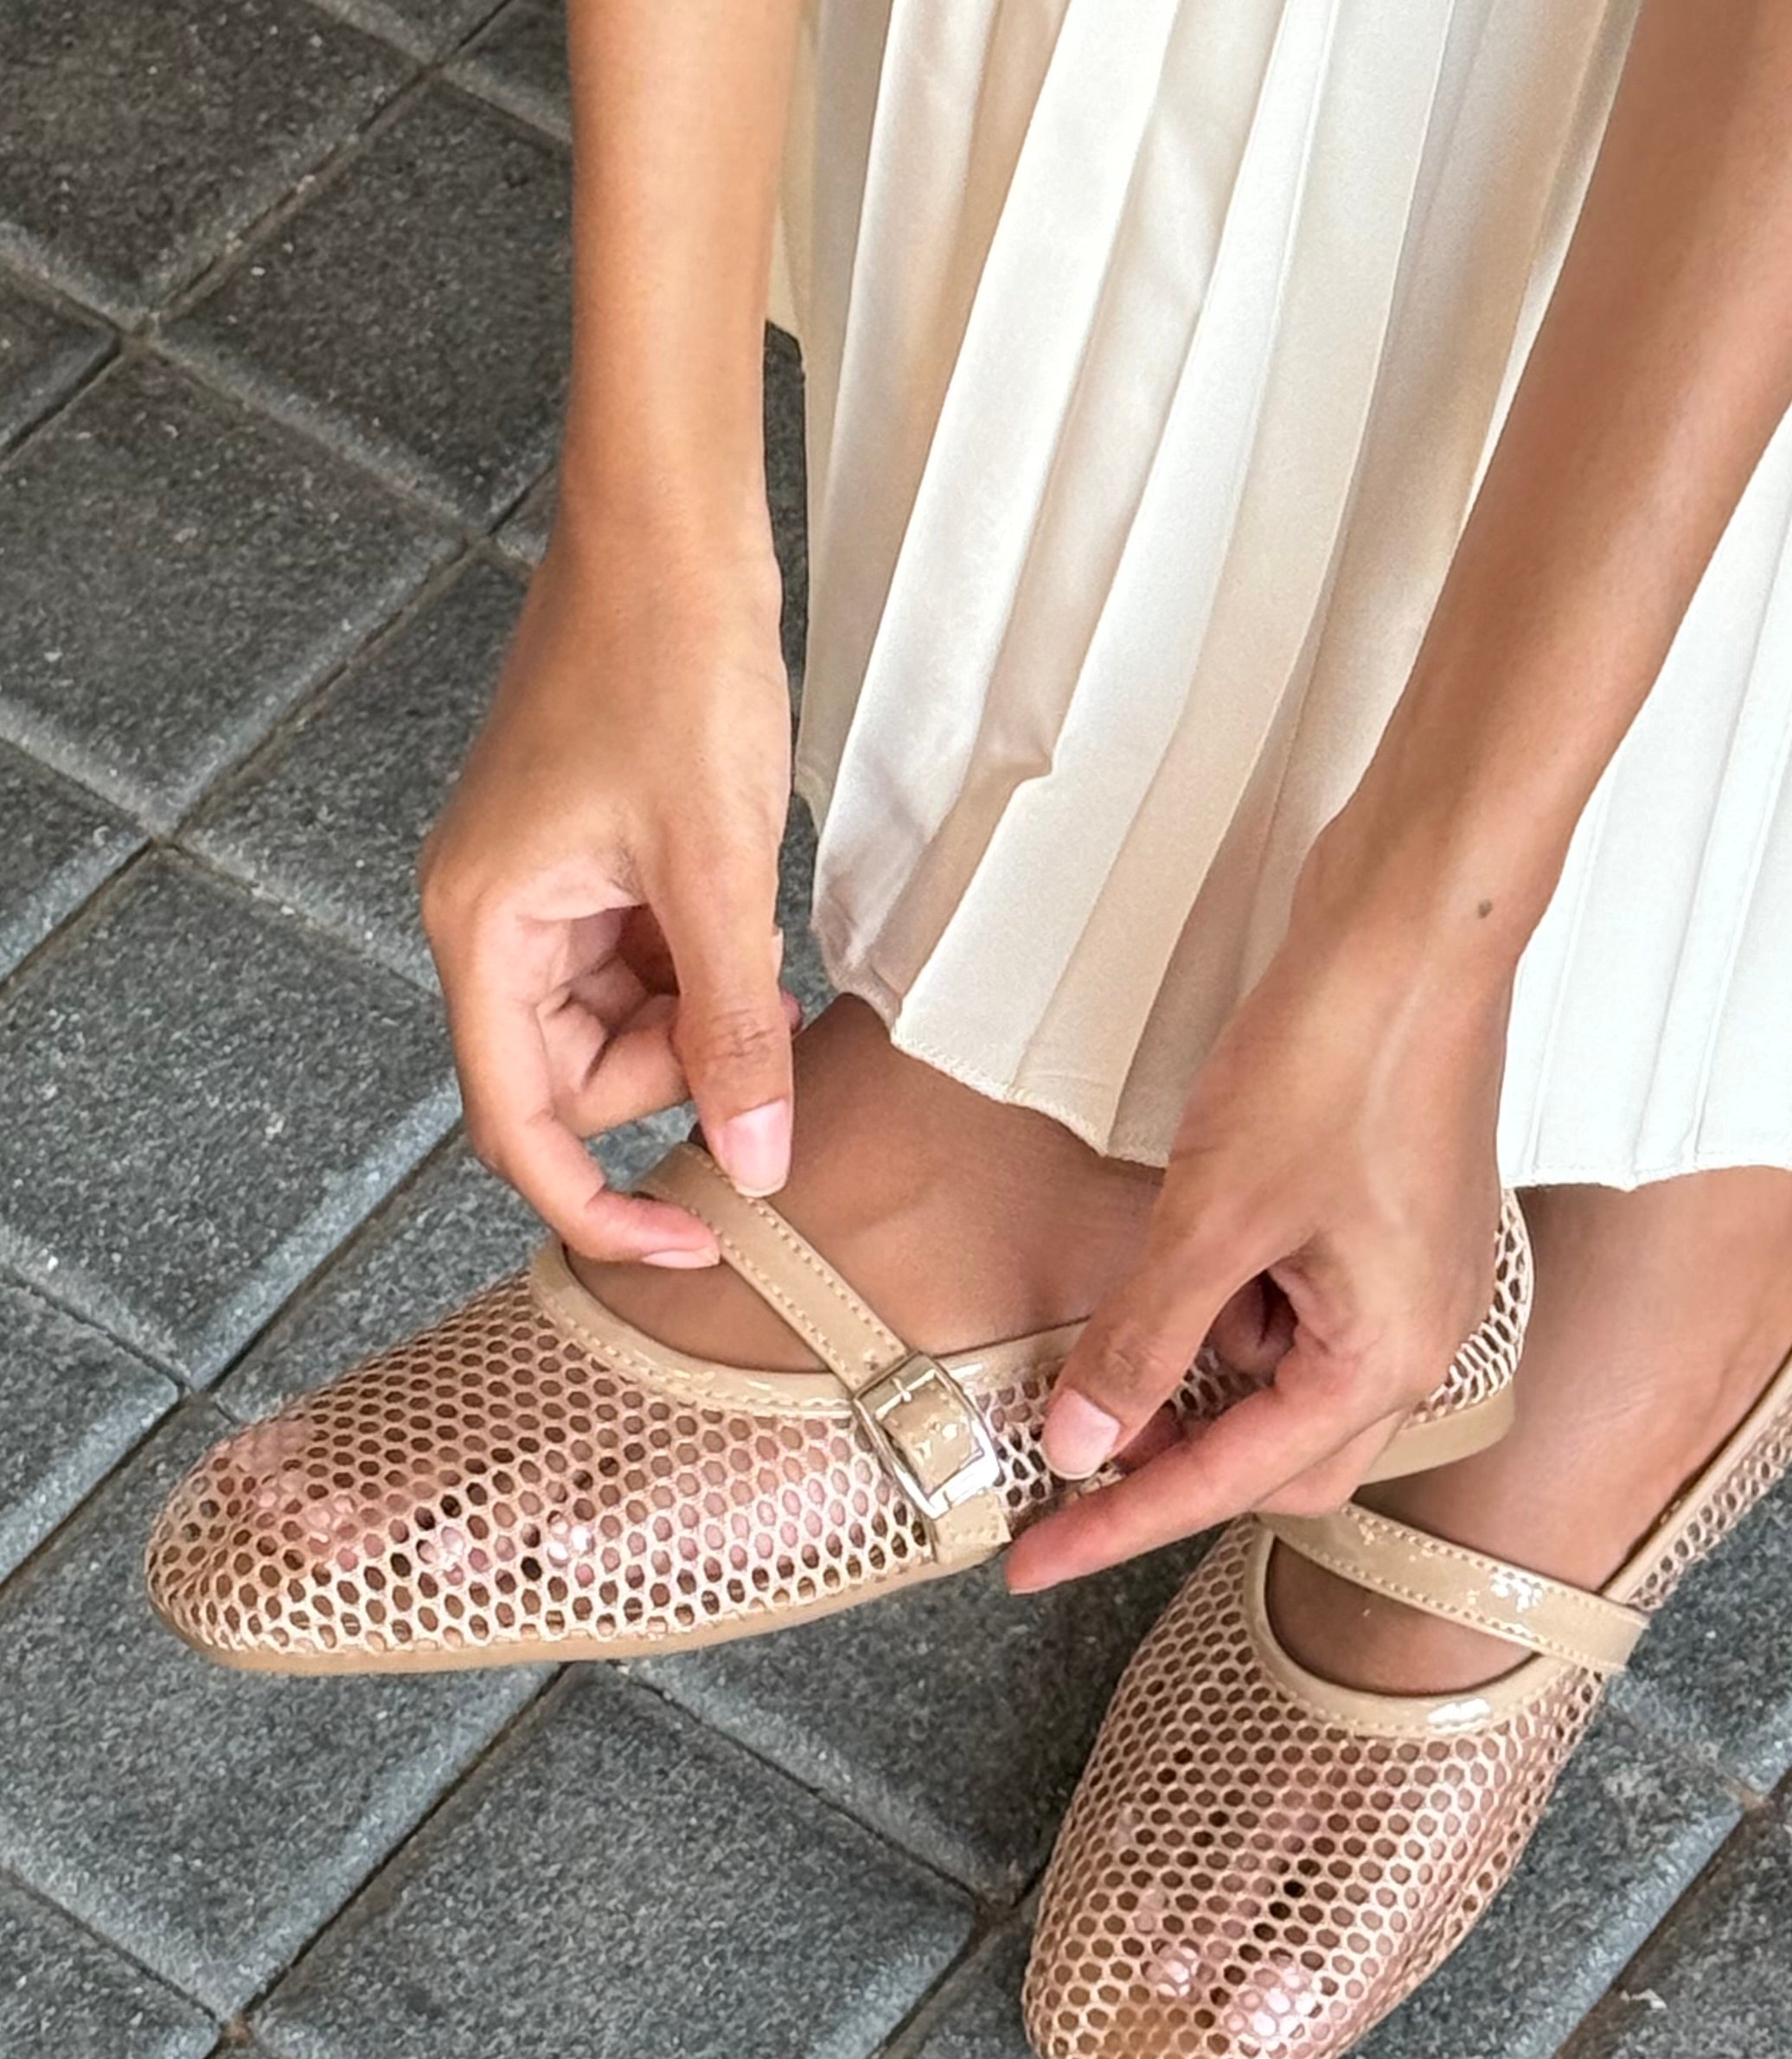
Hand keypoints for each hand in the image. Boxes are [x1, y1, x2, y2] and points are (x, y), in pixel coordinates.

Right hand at [419, 520, 796, 1262]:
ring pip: (619, 1020)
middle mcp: (494, 917)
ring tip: (756, 943)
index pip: (520, 1124)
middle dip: (676, 1070)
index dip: (599, 1207)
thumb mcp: (721, 872)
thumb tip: (751, 1165)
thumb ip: (734, 1030)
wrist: (674, 531)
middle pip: (578, 1075)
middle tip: (758, 1007)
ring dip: (697, 1014)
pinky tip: (742, 920)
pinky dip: (698, 964)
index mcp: (486, 927)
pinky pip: (641, 958)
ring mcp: (542, 886)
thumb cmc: (674, 666)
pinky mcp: (590, 857)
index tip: (689, 1247)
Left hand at [1004, 827, 1514, 1591]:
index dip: (1121, 1522)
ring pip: (1285, 1368)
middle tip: (1070, 1432)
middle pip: (1276, 1451)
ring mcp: (1412, 1275)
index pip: (1232, 1484)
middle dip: (1172, 1446)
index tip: (1036, 1560)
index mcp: (1387, 1360)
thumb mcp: (1213, 1218)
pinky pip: (1302, 1297)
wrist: (1413, 929)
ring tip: (1139, 1290)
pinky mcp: (1392, 1217)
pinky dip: (1234, 1291)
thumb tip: (1078, 1446)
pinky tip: (1195, 1236)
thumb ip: (1145, 1343)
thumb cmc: (1337, 1062)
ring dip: (1203, 1353)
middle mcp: (1418, 1335)